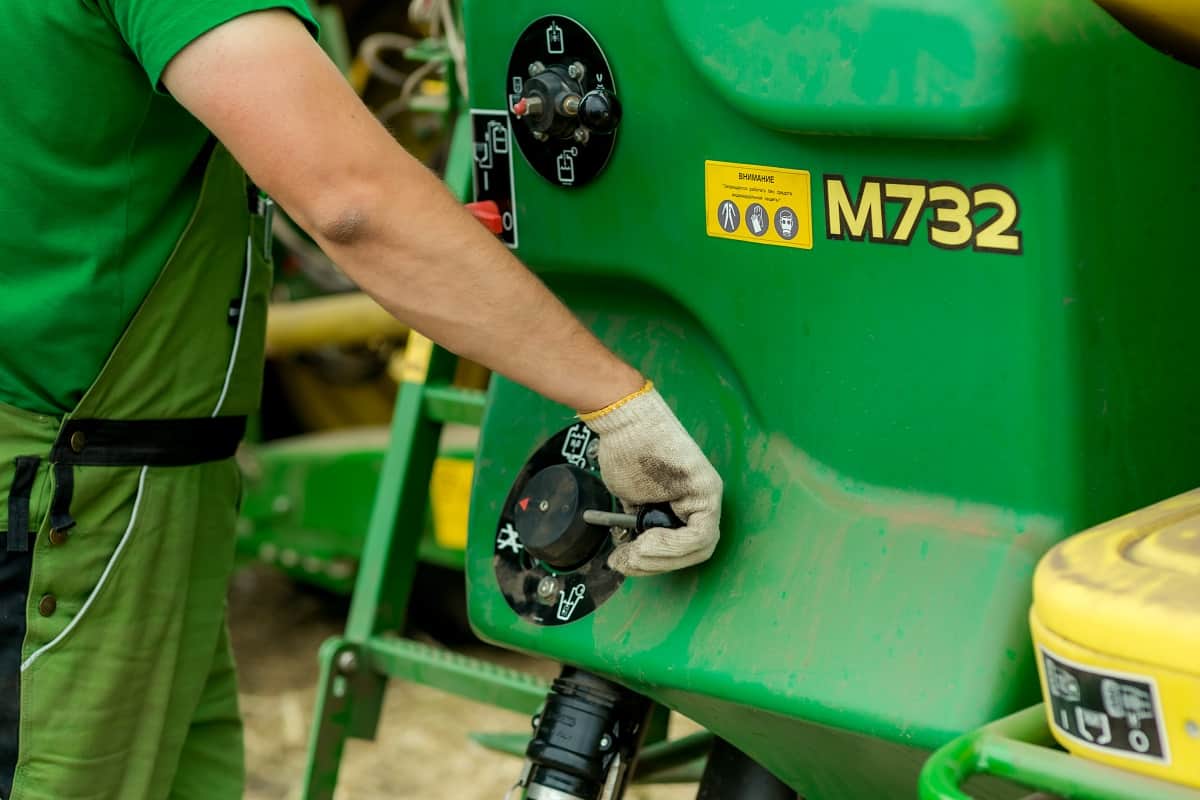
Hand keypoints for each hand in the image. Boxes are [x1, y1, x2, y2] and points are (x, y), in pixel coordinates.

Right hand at [581, 383, 722, 575]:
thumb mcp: (632, 499)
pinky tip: (645, 542)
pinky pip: (699, 535)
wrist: (626, 423)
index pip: (683, 548)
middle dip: (656, 564)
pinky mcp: (708, 489)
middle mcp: (703, 499)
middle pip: (694, 552)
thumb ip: (641, 524)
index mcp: (688, 502)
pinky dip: (671, 546)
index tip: (626, 559)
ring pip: (699, 548)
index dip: (655, 561)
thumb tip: (635, 552)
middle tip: (626, 561)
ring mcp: (708, 494)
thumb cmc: (626, 452)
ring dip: (660, 558)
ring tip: (632, 554)